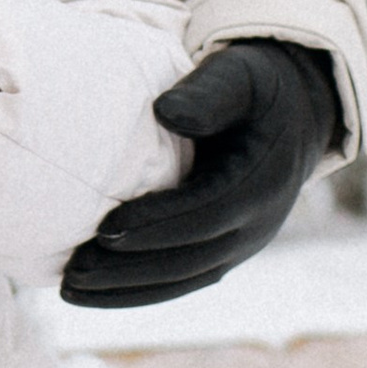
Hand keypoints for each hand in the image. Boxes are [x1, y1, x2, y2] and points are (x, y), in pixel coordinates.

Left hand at [61, 39, 339, 308]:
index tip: (105, 229)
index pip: (204, 212)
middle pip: (190, 258)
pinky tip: (97, 291)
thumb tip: (165, 112)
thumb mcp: (236, 76)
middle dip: (131, 269)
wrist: (295, 114)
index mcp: (259, 181)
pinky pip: (186, 278)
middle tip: (73, 271)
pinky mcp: (228, 249)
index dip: (156, 223)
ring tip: (71, 289)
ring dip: (129, 290)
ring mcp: (244, 242)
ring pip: (186, 278)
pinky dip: (143, 290)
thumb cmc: (253, 86)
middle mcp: (257, 223)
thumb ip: (206, 92)